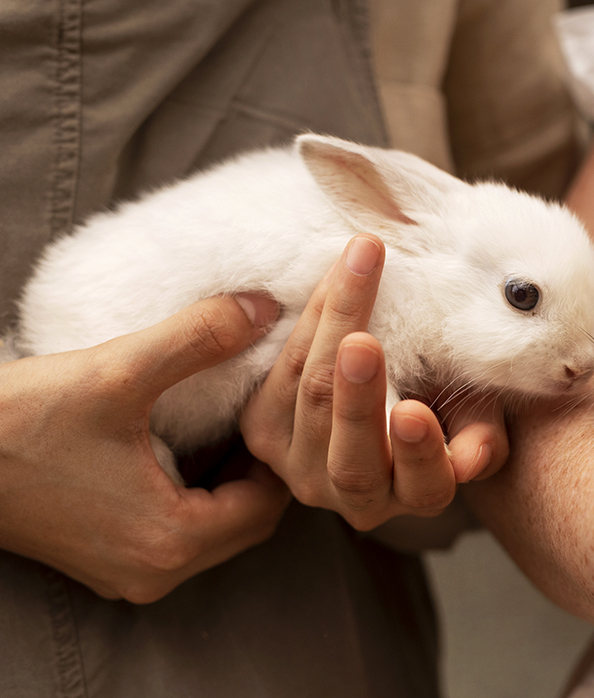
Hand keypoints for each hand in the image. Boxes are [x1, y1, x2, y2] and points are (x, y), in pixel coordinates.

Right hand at [0, 294, 289, 602]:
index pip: (268, 504)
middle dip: (260, 465)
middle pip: (247, 522)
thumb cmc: (18, 421)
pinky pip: (180, 531)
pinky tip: (193, 442)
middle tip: (265, 408)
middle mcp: (153, 573)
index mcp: (168, 542)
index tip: (281, 401)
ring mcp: (127, 572)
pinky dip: (197, 492)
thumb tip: (264, 307)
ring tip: (236, 418)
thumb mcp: (117, 372)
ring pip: (216, 528)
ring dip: (230, 479)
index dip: (280, 448)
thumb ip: (199, 338)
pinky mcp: (105, 559)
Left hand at [240, 234, 507, 531]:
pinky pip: (280, 374)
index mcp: (418, 493)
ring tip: (353, 276)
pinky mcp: (262, 430)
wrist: (394, 375)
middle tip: (361, 343)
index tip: (414, 412)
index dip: (419, 451)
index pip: (423, 484)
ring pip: (311, 402)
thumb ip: (480, 433)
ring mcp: (302, 468)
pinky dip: (308, 319)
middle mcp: (357, 497)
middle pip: (352, 454)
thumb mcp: (475, 412)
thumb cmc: (445, 395)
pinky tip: (332, 278)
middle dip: (356, 397)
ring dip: (329, 332)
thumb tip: (474, 458)